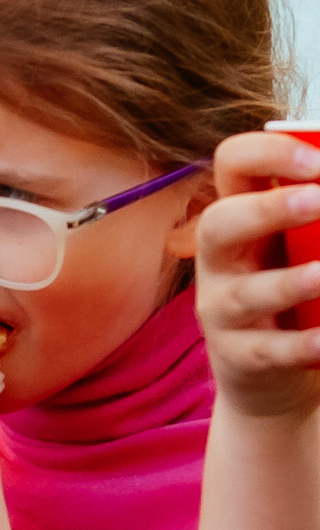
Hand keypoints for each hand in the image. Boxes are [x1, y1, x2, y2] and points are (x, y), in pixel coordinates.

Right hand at [196, 130, 319, 422]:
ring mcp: (222, 309)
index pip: (231, 164)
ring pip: (247, 293)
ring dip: (293, 282)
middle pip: (219, 223)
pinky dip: (301, 345)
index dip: (268, 152)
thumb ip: (313, 216)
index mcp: (238, 216)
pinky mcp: (238, 356)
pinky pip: (269, 350)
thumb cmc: (294, 295)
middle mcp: (219, 259)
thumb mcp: (299, 244)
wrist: (270, 376)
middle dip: (269, 210)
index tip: (318, 159)